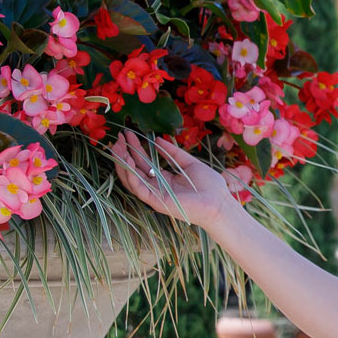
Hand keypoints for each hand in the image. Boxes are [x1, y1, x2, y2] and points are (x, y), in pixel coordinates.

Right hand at [113, 132, 238, 234]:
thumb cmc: (210, 186)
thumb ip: (173, 152)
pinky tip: (127, 161)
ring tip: (118, 147)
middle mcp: (157, 188)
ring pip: (132, 180)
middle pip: (134, 170)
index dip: (135, 149)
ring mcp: (156, 196)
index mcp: (164, 179)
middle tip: (118, 138)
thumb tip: (158, 139)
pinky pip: (139, 188)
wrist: (219, 203)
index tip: (127, 134)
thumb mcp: (189, 163)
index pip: (144, 163)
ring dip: (123, 164)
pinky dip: (131, 176)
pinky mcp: (157, 202)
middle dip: (124, 154)